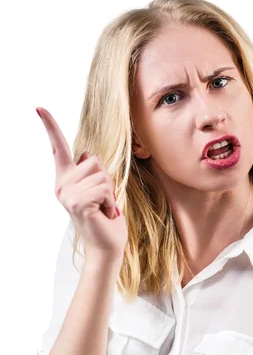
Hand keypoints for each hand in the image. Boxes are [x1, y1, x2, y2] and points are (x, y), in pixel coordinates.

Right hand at [36, 107, 127, 259]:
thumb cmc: (106, 217)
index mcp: (66, 179)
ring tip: (104, 209)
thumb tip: (85, 154)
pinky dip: (110, 202)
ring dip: (110, 192)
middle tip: (103, 201)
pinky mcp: (78, 203)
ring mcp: (68, 195)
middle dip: (106, 179)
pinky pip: (104, 189)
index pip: (58, 148)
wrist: (106, 246)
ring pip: (101, 175)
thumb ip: (92, 171)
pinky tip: (104, 214)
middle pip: (93, 160)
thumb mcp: (100, 188)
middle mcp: (62, 185)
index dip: (50, 127)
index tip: (39, 108)